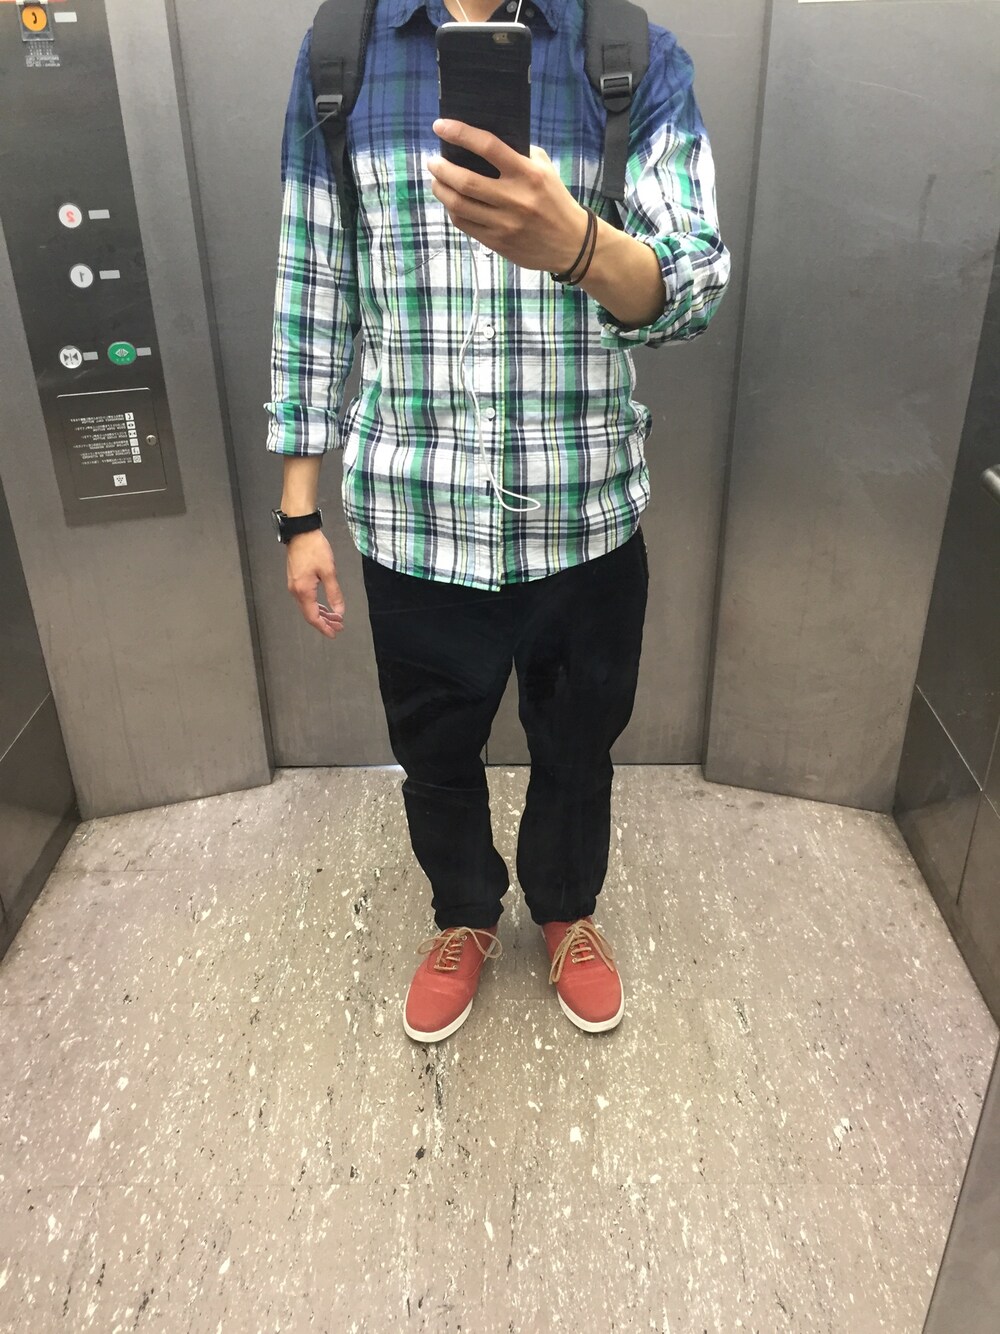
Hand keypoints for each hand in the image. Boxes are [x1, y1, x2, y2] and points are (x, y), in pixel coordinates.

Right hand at [285, 530, 345, 639]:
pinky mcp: (296, 580)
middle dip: (325, 622)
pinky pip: (306, 599)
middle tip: (339, 627)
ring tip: (336, 618)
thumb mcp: (329, 572)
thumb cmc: (315, 549)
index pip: (313, 617)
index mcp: (304, 591)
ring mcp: (294, 586)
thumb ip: (334, 593)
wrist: (301, 533)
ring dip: (322, 614)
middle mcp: (296, 591)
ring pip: (308, 607)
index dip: (324, 627)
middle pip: (310, 614)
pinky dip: (316, 605)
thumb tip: (339, 612)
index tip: (334, 633)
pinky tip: (326, 606)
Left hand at [427, 119, 588, 273]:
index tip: (440, 126)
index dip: (460, 134)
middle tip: (433, 161)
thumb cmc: (556, 200)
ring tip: (436, 181)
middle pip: (465, 181)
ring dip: (441, 190)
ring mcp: (505, 223)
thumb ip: (518, 154)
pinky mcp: (498, 242)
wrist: (572, 243)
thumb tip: (483, 143)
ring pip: (459, 205)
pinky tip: (451, 202)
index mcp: (528, 174)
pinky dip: (452, 210)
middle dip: (442, 169)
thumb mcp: (545, 170)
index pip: (488, 147)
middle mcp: (515, 199)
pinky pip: (465, 225)